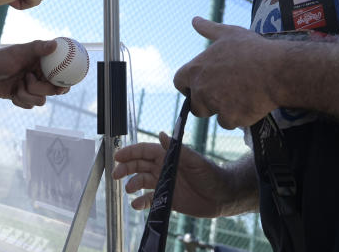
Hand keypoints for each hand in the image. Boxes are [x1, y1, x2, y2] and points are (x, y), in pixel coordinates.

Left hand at [0, 40, 67, 107]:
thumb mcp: (18, 52)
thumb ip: (37, 48)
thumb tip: (55, 44)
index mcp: (41, 63)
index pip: (61, 74)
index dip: (64, 82)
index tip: (62, 88)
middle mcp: (39, 75)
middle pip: (52, 90)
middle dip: (39, 88)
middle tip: (28, 79)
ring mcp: (31, 87)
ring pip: (40, 101)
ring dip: (27, 94)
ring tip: (16, 84)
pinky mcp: (22, 97)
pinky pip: (29, 105)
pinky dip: (20, 100)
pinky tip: (12, 92)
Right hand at [112, 132, 242, 217]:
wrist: (222, 196)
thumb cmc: (211, 174)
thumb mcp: (194, 161)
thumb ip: (177, 149)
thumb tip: (162, 134)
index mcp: (168, 156)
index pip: (145, 151)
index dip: (130, 153)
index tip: (118, 156)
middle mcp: (163, 168)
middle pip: (139, 165)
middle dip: (126, 168)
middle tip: (116, 174)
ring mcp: (164, 184)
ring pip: (141, 182)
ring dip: (133, 185)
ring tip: (130, 190)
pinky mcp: (167, 199)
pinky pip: (149, 199)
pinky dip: (141, 202)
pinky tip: (136, 205)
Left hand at [173, 17, 280, 129]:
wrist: (276, 70)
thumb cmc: (253, 50)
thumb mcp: (229, 34)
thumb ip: (208, 29)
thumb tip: (194, 19)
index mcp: (196, 69)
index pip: (179, 82)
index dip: (189, 85)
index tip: (203, 84)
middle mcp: (201, 89)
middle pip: (195, 105)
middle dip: (207, 102)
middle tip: (227, 92)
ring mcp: (214, 105)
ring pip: (214, 114)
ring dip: (224, 110)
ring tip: (241, 95)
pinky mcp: (230, 118)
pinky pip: (229, 122)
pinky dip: (238, 117)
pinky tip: (250, 103)